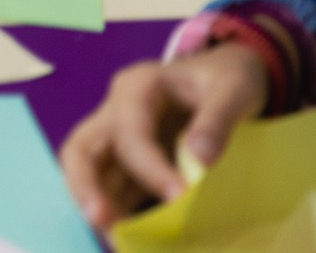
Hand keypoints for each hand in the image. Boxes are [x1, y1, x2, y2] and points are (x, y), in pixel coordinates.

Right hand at [59, 45, 268, 231]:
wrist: (225, 78)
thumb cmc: (227, 79)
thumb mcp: (234, 90)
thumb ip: (218, 120)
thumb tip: (201, 161)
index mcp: (138, 87)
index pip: (130, 131)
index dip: (149, 166)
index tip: (178, 195)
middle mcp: (116, 112)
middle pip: (81, 149)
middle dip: (85, 186)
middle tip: (102, 222)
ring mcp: (117, 138)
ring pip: (88, 172)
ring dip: (99, 206)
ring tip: (118, 241)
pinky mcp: (128, 162)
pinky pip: (112, 188)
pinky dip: (118, 212)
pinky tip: (134, 237)